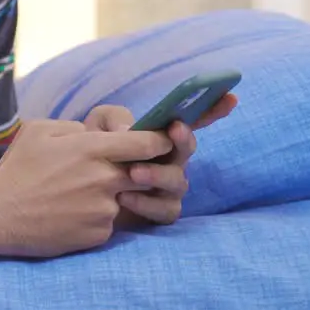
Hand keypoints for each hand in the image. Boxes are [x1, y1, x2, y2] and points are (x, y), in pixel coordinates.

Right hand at [0, 118, 172, 258]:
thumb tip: (95, 133)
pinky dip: (96, 217)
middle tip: (117, 171)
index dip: (160, 140)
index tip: (161, 141)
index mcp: (91, 149)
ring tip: (75, 196)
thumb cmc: (16, 170)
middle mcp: (104, 179)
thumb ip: (75, 126)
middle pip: (144, 172)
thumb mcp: (39, 131)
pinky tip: (70, 214)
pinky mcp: (98, 234)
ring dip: (110, 196)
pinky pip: (109, 222)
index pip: (146, 142)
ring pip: (124, 198)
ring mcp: (103, 209)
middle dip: (140, 170)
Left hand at [82, 94, 237, 228]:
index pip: (192, 120)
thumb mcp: (98, 125)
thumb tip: (129, 131)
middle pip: (188, 148)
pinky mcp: (160, 212)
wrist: (79, 187)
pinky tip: (124, 197)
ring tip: (133, 172)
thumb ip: (113, 119)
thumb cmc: (93, 150)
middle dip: (184, 139)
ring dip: (157, 174)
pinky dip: (145, 203)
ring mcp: (169, 187)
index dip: (213, 108)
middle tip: (173, 131)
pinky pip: (163, 210)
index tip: (231, 97)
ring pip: (177, 181)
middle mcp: (172, 160)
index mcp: (162, 136)